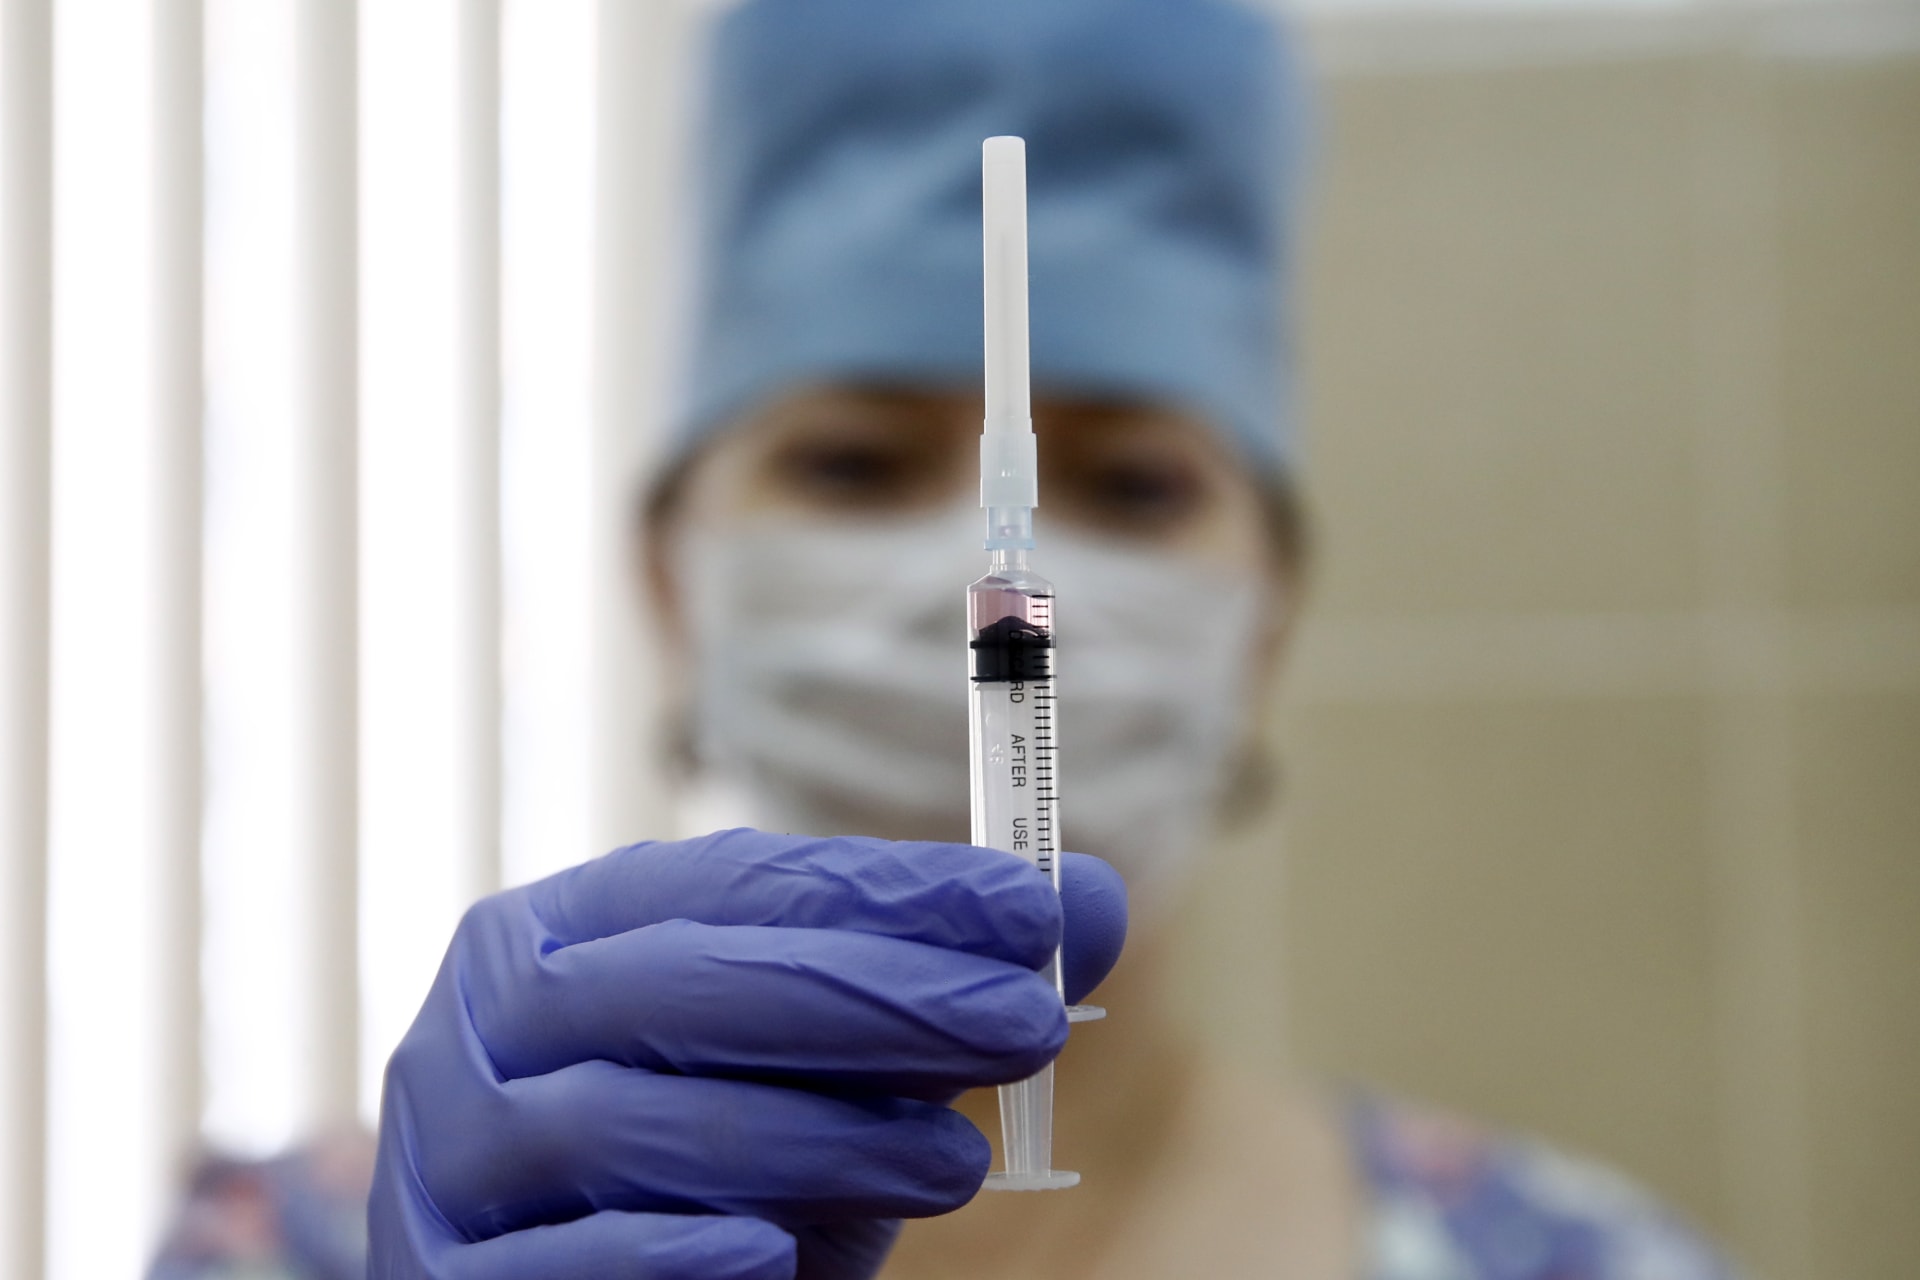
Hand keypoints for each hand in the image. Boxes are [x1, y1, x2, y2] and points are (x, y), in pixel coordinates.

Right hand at [368, 829, 1126, 1279]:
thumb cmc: (717, 1163)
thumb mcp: (831, 1070)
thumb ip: (938, 984)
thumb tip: (1092, 899)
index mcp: (567, 926)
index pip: (735, 882)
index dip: (891, 893)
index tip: (1034, 910)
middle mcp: (486, 1016)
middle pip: (680, 987)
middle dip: (873, 1000)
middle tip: (1026, 1023)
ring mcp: (445, 1151)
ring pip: (623, 1121)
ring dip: (811, 1138)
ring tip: (957, 1165)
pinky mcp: (444, 1277)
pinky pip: (554, 1262)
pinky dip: (668, 1251)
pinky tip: (777, 1254)